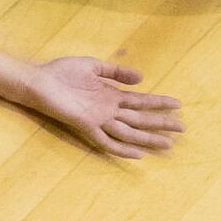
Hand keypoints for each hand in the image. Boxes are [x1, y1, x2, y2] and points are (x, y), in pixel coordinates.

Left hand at [28, 55, 184, 161]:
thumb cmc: (61, 72)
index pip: (140, 101)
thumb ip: (116, 72)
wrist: (37, 81)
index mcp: (110, 95)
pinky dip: (121, 148)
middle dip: (161, 123)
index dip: (159, 103)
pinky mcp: (85, 125)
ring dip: (148, 137)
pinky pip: (106, 141)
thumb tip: (141, 77)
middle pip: (140, 118)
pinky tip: (138, 154)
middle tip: (183, 128)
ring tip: (168, 143)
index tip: (178, 104)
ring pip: (129, 131)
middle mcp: (107, 110)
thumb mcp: (93, 66)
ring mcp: (98, 119)